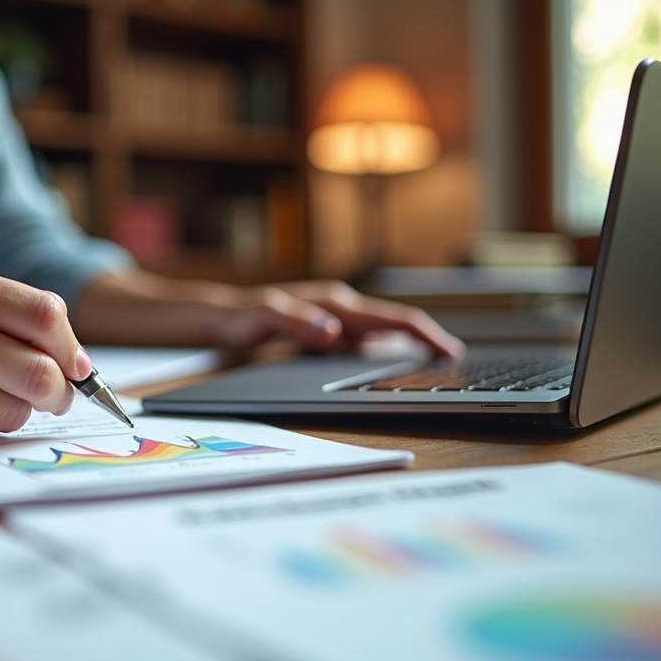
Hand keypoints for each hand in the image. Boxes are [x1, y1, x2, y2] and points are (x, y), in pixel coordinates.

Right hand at [72, 271, 463, 357]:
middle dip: (413, 329)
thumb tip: (388, 358)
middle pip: (375, 314)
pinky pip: (285, 316)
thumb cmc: (265, 329)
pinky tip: (327, 332)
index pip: (389, 323)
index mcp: (336, 311)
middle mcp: (320, 302)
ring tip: (406, 335)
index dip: (422, 335)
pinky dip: (307, 322)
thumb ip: (344, 349)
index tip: (452, 353)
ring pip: (339, 309)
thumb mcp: (309, 344)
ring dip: (373, 322)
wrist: (209, 316)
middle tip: (445, 349)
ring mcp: (291, 304)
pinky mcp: (258, 311)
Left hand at [218, 280, 464, 356]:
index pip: (390, 318)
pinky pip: (363, 342)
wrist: (220, 318)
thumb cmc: (240, 317)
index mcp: (333, 304)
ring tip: (435, 363)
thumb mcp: (262, 319)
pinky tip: (393, 365)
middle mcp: (338, 309)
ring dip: (408, 345)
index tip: (449, 349)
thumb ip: (296, 322)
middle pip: (393, 324)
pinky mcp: (326, 333)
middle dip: (425, 339)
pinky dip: (384, 352)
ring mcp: (334, 320)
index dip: (423, 333)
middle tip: (454, 359)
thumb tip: (332, 331)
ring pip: (381, 333)